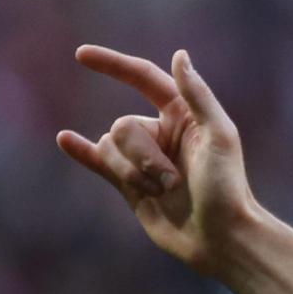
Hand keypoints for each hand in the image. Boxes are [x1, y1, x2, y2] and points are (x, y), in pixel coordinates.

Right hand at [56, 47, 254, 274]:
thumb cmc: (228, 187)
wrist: (220, 238)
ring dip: (132, 173)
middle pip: (123, 127)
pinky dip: (81, 151)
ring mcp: (143, 159)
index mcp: (185, 114)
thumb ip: (198, 96)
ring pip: (110, 149)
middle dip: (142, 156)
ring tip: (164, 193)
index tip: (81, 55)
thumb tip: (178, 56)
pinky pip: (97, 161)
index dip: (113, 65)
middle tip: (173, 181)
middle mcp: (162, 132)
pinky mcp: (129, 184)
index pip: (143, 78)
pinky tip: (64, 139)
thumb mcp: (220, 136)